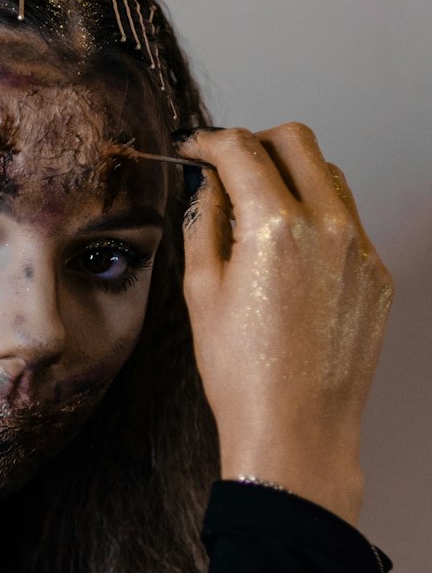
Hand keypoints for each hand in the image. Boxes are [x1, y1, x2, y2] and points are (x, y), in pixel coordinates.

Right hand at [174, 124, 394, 519]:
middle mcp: (326, 226)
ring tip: (260, 213)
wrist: (296, 431)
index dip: (209, 141)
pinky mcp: (376, 275)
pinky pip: (348, 223)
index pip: (242, 150)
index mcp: (275, 226)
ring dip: (293, 176)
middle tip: (229, 166)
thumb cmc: (242, 374)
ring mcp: (359, 249)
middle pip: (296, 141)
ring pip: (330, 176)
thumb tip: (206, 185)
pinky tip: (290, 258)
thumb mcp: (201, 292)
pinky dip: (316, 220)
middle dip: (256, 143)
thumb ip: (204, 223)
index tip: (196, 150)